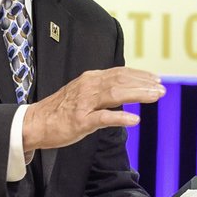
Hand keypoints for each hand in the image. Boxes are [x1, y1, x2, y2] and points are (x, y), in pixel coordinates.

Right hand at [24, 67, 165, 150]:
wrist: (34, 123)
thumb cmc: (60, 111)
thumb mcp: (83, 94)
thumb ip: (101, 90)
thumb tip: (123, 89)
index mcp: (90, 79)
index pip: (120, 73)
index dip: (140, 75)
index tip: (156, 79)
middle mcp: (88, 87)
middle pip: (121, 81)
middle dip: (144, 84)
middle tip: (162, 89)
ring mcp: (85, 103)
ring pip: (116, 94)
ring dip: (138, 94)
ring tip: (155, 97)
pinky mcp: (81, 121)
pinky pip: (103, 117)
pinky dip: (120, 117)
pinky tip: (134, 119)